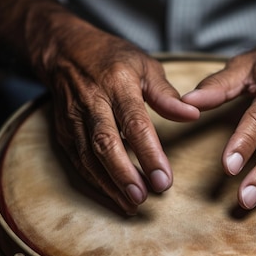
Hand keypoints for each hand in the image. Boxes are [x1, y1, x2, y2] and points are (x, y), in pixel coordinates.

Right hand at [40, 21, 199, 213]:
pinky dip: (94, 181)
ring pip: (88, 156)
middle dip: (124, 174)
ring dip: (108, 183)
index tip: (163, 179)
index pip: (134, 123)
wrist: (64, 50)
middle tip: (143, 197)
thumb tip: (192, 114)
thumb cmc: (112, 58)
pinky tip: (112, 195)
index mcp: (117, 84)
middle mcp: (92, 102)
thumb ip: (167, 95)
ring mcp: (74, 118)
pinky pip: (77, 161)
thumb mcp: (145, 66)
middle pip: (106, 143)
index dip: (149, 153)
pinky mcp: (63, 131)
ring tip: (131, 204)